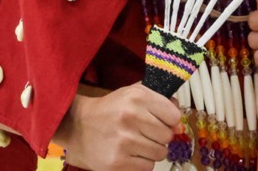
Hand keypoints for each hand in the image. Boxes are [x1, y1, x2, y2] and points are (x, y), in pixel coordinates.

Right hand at [53, 82, 181, 170]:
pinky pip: (148, 167)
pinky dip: (141, 163)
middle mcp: (131, 117)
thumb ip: (159, 100)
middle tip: (142, 132)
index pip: (174, 116)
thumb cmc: (110, 109)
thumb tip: (180, 121)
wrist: (78, 127)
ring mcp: (125, 141)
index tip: (156, 120)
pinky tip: (128, 153)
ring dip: (150, 151)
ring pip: (160, 153)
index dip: (168, 119)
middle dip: (159, 136)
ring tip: (134, 143)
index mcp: (137, 97)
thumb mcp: (132, 94)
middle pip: (168, 136)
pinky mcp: (118, 162)